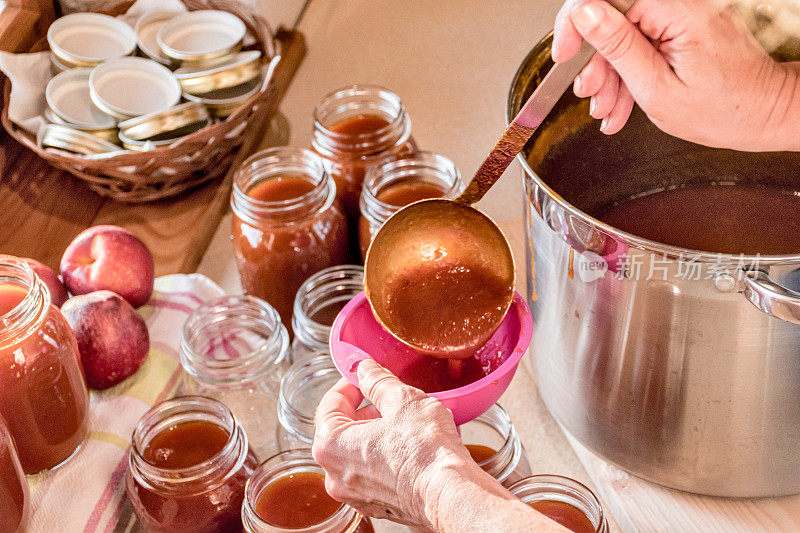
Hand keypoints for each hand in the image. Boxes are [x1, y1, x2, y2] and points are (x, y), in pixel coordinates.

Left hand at [314, 359, 573, 531]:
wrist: (450, 494)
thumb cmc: (424, 451)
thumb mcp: (402, 400)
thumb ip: (378, 380)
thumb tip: (366, 369)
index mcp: (331, 445)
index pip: (330, 404)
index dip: (349, 384)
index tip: (365, 376)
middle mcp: (335, 475)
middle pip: (342, 430)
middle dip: (365, 410)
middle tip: (390, 398)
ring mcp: (356, 495)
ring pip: (358, 453)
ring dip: (377, 434)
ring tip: (406, 421)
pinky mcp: (378, 505)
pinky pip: (375, 473)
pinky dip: (387, 457)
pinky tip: (412, 447)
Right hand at [552, 0, 799, 150]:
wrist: (766, 116)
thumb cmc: (724, 111)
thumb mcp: (657, 88)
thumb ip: (619, 47)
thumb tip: (584, 11)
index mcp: (677, 11)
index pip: (606, 1)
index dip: (576, 27)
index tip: (564, 55)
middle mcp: (682, 4)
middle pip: (613, 22)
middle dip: (597, 64)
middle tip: (592, 96)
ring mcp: (684, 16)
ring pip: (625, 38)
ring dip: (611, 77)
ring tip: (608, 110)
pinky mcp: (685, 29)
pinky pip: (644, 44)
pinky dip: (629, 75)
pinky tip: (622, 103)